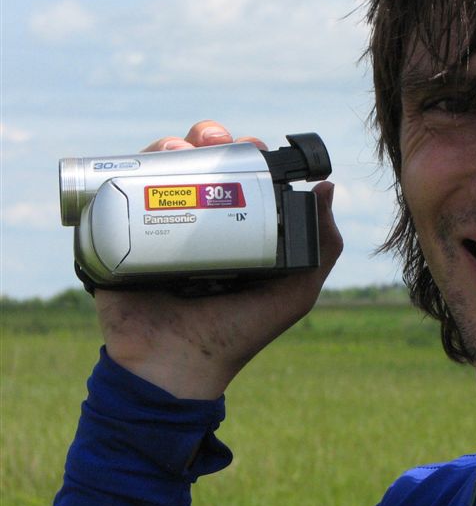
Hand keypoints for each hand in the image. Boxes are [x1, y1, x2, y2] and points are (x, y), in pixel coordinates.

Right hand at [95, 121, 342, 398]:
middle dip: (209, 139)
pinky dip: (131, 165)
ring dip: (172, 145)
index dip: (246, 153)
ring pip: (162, 168)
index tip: (252, 146)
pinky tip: (148, 159)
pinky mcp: (120, 235)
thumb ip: (322, 247)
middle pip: (201, 162)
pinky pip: (121, 190)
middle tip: (215, 141)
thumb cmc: (239, 332)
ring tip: (181, 148)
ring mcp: (159, 226)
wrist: (175, 366)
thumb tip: (326, 187)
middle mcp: (199, 222)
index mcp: (237, 228)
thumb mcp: (295, 292)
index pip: (241, 175)